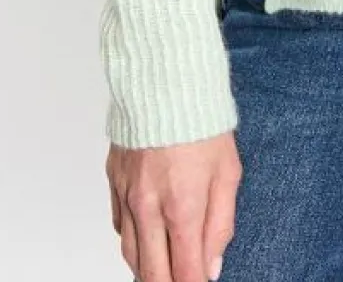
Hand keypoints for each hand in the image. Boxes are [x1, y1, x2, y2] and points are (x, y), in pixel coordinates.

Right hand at [106, 132, 241, 281]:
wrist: (164, 79)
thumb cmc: (202, 119)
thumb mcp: (228, 172)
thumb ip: (221, 224)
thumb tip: (212, 266)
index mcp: (182, 206)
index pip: (185, 272)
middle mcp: (149, 207)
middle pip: (152, 273)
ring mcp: (127, 196)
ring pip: (130, 254)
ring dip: (147, 269)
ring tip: (163, 272)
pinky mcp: (113, 181)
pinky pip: (118, 226)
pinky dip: (132, 240)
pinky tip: (145, 240)